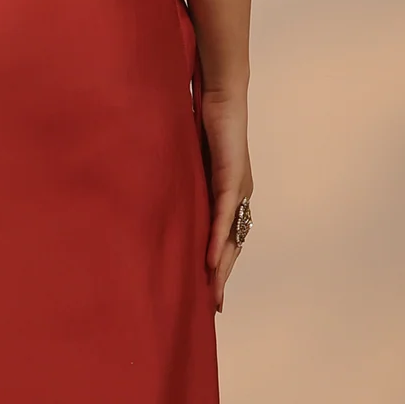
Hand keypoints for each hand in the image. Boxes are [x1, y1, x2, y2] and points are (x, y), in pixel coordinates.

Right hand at [196, 85, 251, 314]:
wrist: (222, 98)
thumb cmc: (206, 126)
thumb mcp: (192, 165)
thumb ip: (185, 185)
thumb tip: (164, 200)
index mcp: (231, 196)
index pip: (228, 239)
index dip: (220, 267)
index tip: (211, 292)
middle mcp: (241, 197)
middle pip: (233, 246)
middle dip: (223, 278)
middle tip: (213, 305)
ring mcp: (240, 190)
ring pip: (232, 237)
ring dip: (223, 267)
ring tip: (214, 292)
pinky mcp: (233, 179)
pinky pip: (226, 217)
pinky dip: (219, 240)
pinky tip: (213, 261)